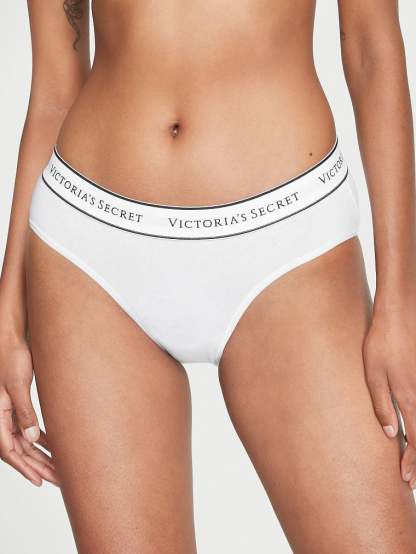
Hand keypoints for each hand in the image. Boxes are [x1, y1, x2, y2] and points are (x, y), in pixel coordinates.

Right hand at [0, 334, 59, 486]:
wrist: (12, 339)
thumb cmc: (11, 357)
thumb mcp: (18, 385)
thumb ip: (24, 411)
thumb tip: (32, 437)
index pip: (9, 450)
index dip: (24, 468)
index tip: (39, 481)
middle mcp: (1, 417)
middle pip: (20, 450)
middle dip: (39, 467)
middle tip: (58, 479)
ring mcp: (10, 412)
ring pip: (26, 441)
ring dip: (42, 455)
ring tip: (60, 468)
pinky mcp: (19, 405)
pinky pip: (29, 428)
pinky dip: (42, 439)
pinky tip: (56, 446)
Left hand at [363, 303, 415, 489]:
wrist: (398, 315)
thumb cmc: (381, 344)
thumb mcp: (372, 375)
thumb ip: (381, 405)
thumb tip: (390, 434)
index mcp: (410, 399)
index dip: (412, 463)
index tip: (406, 480)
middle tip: (412, 481)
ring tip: (415, 463)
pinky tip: (415, 431)